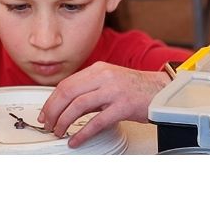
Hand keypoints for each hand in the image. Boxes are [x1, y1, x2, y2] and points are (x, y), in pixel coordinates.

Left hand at [38, 61, 168, 147]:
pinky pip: (96, 122)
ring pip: (78, 106)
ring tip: (59, 132)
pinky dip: (82, 133)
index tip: (45, 113)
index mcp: (98, 69)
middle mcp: (104, 77)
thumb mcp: (109, 81)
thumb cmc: (137, 89)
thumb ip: (90, 90)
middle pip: (68, 93)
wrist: (163, 91)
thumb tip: (66, 106)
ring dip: (64, 121)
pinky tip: (75, 140)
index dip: (51, 100)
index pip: (66, 84)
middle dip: (53, 111)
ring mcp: (113, 91)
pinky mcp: (123, 106)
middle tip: (48, 124)